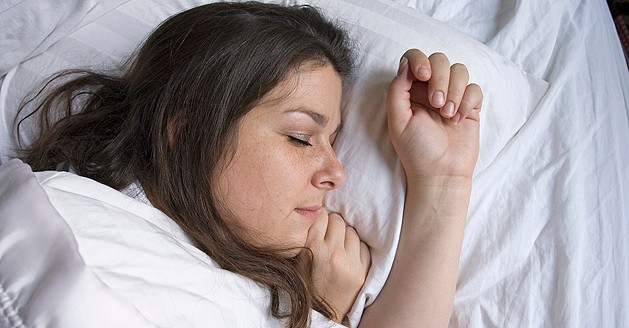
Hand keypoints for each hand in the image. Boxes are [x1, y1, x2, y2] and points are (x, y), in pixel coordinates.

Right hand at [300, 212, 370, 322]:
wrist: (322, 313)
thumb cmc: (307, 284)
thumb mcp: (298, 260)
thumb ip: (307, 237)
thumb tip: (317, 213)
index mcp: (313, 249)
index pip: (322, 217)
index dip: (321, 217)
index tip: (320, 222)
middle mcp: (333, 253)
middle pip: (338, 221)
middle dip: (334, 224)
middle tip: (330, 233)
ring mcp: (350, 262)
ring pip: (352, 231)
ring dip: (346, 234)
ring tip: (340, 244)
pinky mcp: (362, 270)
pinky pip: (363, 246)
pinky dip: (356, 247)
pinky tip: (349, 254)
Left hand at [386, 49, 482, 179]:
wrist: (441, 173)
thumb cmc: (416, 151)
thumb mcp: (398, 120)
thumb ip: (397, 89)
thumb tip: (407, 64)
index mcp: (409, 90)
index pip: (414, 58)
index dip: (420, 59)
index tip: (423, 75)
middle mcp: (430, 90)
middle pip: (439, 60)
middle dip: (440, 78)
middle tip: (437, 103)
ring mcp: (451, 96)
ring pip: (460, 70)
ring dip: (455, 90)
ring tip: (448, 115)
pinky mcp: (469, 106)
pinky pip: (475, 88)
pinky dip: (468, 101)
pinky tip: (459, 120)